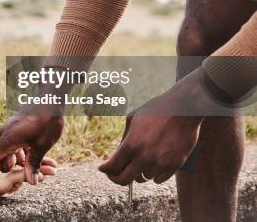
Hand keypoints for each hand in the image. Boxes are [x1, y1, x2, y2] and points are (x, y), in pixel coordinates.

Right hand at [0, 115, 62, 184]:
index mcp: (7, 139)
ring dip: (27, 161)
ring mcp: (11, 129)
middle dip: (19, 169)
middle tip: (37, 177)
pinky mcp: (18, 126)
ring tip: (48, 168)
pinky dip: (29, 151)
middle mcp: (5, 134)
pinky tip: (45, 157)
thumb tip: (30, 182)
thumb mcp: (41, 146)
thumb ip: (33, 164)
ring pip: (14, 151)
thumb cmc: (46, 121)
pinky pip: (19, 143)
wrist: (51, 99)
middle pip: (4, 158)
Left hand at [98, 69, 208, 184]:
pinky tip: (152, 168)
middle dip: (117, 178)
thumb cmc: (156, 110)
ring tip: (138, 165)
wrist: (184, 108)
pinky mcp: (175, 165)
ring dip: (139, 173)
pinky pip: (159, 179)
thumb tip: (118, 153)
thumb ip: (125, 137)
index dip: (106, 170)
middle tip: (116, 174)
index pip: (113, 166)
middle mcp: (145, 157)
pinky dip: (154, 175)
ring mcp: (161, 163)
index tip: (103, 169)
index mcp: (131, 144)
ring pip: (143, 178)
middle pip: (125, 180)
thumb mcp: (133, 119)